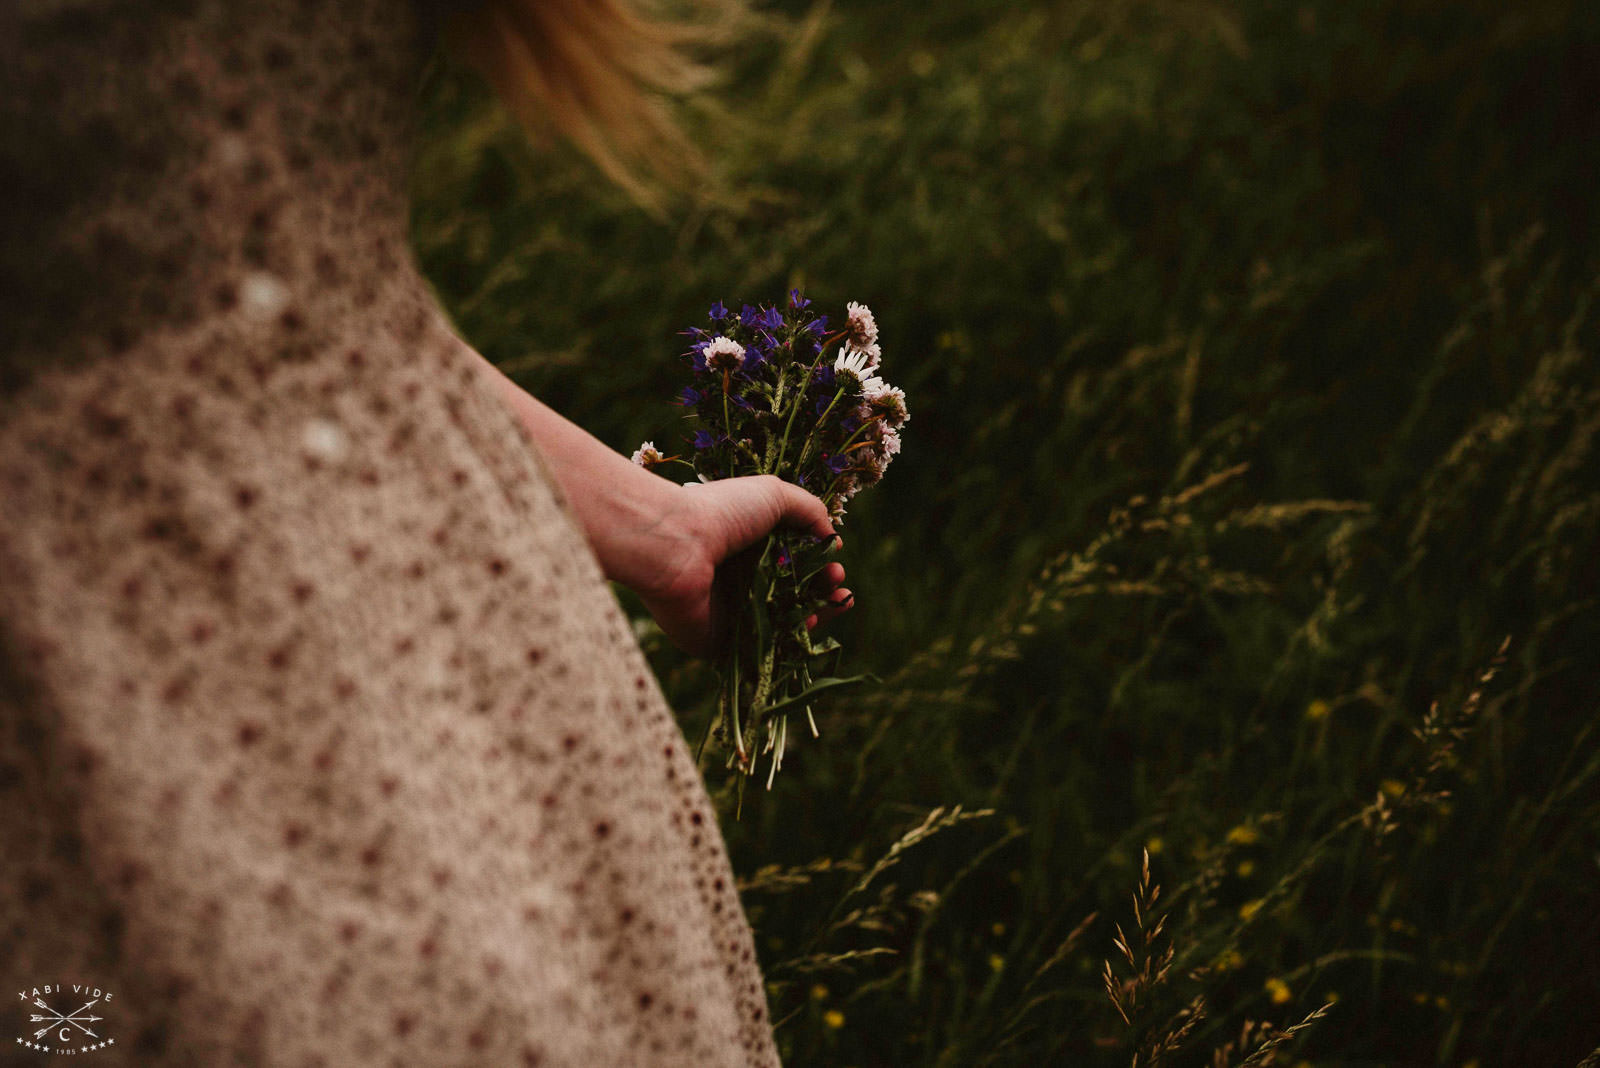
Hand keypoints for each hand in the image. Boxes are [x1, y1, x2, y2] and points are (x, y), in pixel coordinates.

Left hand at [624, 475, 851, 657]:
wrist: (675, 546)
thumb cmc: (720, 513)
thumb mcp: (773, 494)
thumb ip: (810, 511)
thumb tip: (831, 538)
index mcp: (746, 545)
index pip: (791, 559)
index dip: (818, 561)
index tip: (834, 558)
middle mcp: (738, 579)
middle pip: (792, 592)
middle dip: (823, 587)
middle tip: (837, 580)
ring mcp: (730, 612)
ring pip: (783, 622)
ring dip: (817, 613)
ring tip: (838, 601)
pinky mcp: (720, 642)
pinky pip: (762, 648)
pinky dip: (791, 640)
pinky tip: (811, 622)